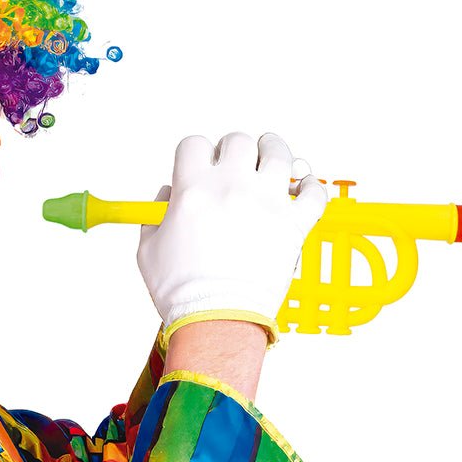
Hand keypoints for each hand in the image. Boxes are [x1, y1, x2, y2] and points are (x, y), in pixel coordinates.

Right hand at [138, 131, 327, 328]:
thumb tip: (168, 196)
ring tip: (273, 160)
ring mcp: (266, 203)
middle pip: (238, 142)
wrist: (216, 320)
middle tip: (237, 166)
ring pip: (279, 154)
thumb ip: (155, 215)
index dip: (197, 153)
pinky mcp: (293, 224)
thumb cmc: (182, 292)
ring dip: (275, 153)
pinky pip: (313, 192)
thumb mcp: (148, 250)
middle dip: (235, 151)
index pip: (195, 145)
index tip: (203, 165)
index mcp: (193, 189)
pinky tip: (302, 188)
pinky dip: (310, 186)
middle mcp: (231, 187)